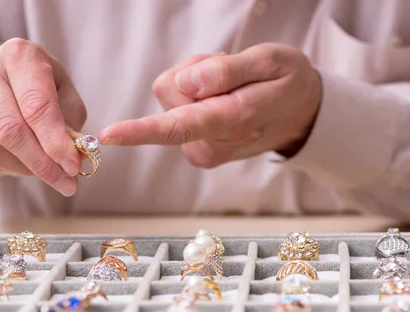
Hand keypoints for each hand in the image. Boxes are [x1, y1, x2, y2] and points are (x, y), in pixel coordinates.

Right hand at [0, 38, 86, 195]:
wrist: (1, 80)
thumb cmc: (39, 89)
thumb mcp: (65, 97)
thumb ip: (71, 125)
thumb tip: (77, 158)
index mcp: (18, 56)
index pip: (37, 106)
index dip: (56, 142)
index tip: (73, 166)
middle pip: (10, 130)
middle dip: (42, 163)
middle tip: (65, 181)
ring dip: (23, 169)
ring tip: (42, 170)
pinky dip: (2, 169)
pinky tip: (17, 161)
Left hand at [99, 43, 320, 166]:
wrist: (300, 115)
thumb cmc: (288, 84)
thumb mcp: (270, 63)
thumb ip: (226, 72)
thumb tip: (184, 84)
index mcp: (233, 122)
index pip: (180, 126)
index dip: (142, 129)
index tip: (109, 136)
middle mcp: (212, 144)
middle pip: (170, 91)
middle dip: (194, 71)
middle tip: (232, 72)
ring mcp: (203, 150)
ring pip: (171, 95)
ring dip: (197, 82)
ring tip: (232, 86)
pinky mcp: (196, 150)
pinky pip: (176, 107)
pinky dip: (196, 95)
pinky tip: (223, 98)